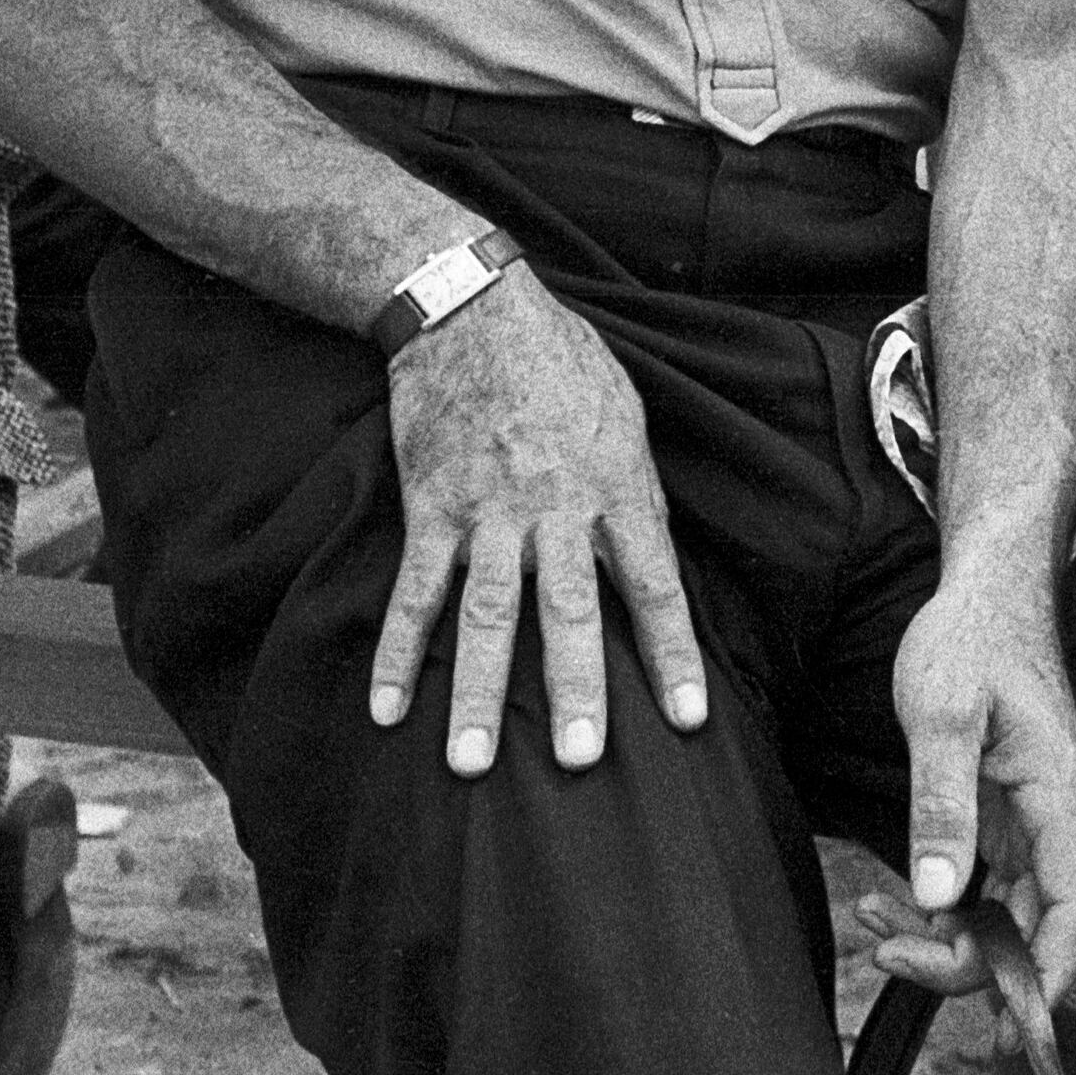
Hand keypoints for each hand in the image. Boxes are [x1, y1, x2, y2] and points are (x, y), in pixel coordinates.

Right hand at [368, 271, 706, 776]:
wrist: (474, 309)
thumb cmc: (564, 365)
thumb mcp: (627, 420)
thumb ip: (636, 499)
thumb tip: (653, 572)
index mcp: (616, 485)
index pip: (654, 584)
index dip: (672, 653)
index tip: (690, 719)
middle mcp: (554, 505)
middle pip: (568, 609)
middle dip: (574, 689)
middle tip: (579, 761)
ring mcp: (487, 509)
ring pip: (484, 613)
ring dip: (475, 692)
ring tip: (468, 765)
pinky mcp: (430, 507)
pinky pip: (413, 591)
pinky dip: (396, 652)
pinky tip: (385, 710)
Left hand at [857, 577, 1075, 1014]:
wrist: (985, 591)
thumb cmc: (973, 637)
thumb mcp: (944, 714)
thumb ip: (941, 803)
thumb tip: (937, 895)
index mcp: (1058, 797)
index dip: (1050, 975)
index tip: (1010, 1023)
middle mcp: (1051, 821)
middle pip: (1033, 927)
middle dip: (969, 964)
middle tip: (893, 957)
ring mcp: (1026, 824)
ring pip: (1001, 916)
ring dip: (943, 940)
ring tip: (875, 926)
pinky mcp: (998, 820)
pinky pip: (977, 890)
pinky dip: (934, 909)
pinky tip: (887, 903)